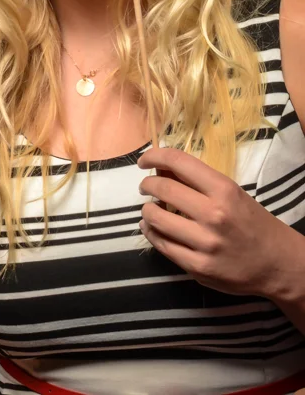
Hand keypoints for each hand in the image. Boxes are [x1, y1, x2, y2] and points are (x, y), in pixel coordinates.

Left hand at [137, 147, 302, 299]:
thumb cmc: (253, 224)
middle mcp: (214, 215)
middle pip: (161, 189)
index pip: (179, 162)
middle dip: (147, 185)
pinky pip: (161, 245)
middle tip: (146, 187)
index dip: (154, 156)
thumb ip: (198, 183)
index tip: (144, 160)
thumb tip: (160, 168)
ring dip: (147, 211)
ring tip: (152, 209)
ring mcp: (205, 243)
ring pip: (155, 218)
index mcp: (224, 191)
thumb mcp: (233, 195)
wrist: (279, 265)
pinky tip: (153, 228)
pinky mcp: (197, 267)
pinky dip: (151, 232)